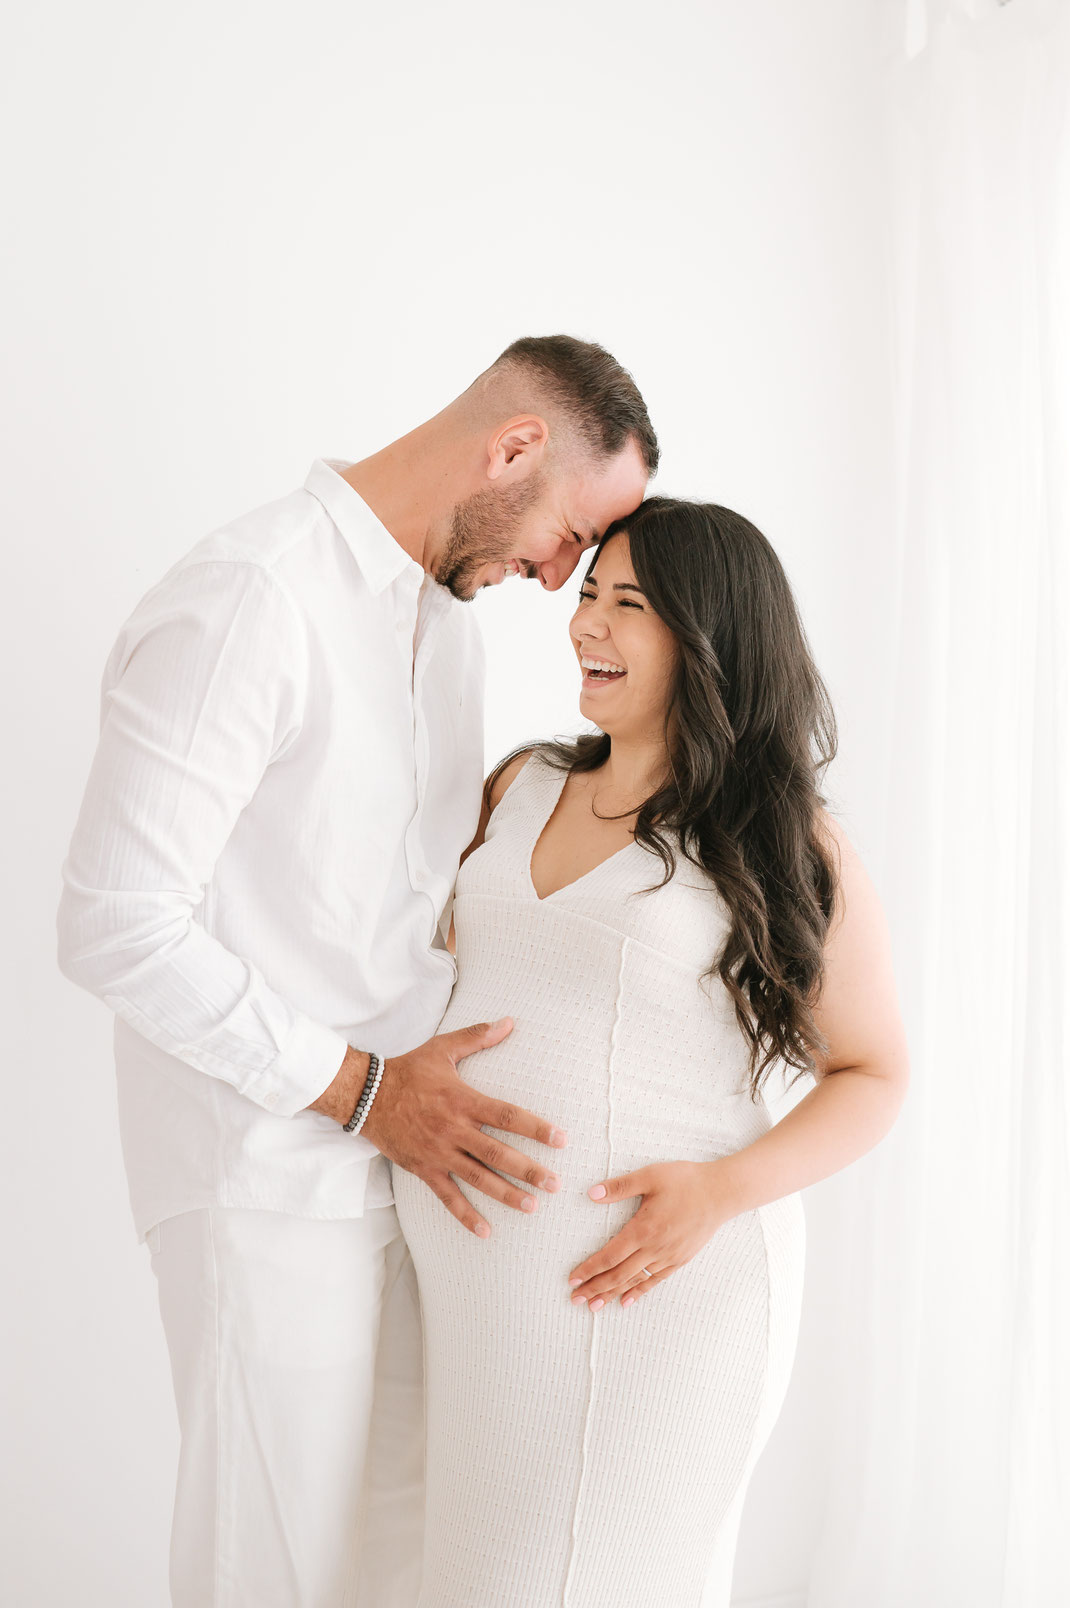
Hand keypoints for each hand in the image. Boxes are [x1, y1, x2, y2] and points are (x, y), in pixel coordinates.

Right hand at [359, 1019, 567, 1236]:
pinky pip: (448, 1196)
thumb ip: (478, 1036)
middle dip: (529, 1170)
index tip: (561, 1139)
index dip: (536, 1128)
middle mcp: (454, 1129)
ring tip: (532, 1206)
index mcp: (463, 1100)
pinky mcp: (424, 1168)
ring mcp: (439, 1152)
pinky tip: (486, 1231)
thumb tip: (509, 1021)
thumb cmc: (409, 1070)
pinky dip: (466, 1215)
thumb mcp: (443, 1049)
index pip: (507, 1116)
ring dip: (506, 1194)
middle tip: (555, 1183)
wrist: (366, 1095)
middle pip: (498, 1154)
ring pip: (478, 1178)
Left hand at [567, 1160, 734, 1309]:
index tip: (573, 1279)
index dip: (589, 1269)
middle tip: (575, 1299)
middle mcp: (654, 1248)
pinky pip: (654, 1281)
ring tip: (594, 1306)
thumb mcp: (650, 1176)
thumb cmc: (685, 1181)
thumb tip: (592, 1193)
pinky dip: (638, 1292)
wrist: (721, 1193)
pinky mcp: (679, 1260)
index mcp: (643, 1229)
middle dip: (595, 1288)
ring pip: (634, 1281)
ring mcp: (668, 1257)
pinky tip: (626, 1301)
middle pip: (618, 1275)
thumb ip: (620, 1186)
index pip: (609, 1256)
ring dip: (612, 1294)